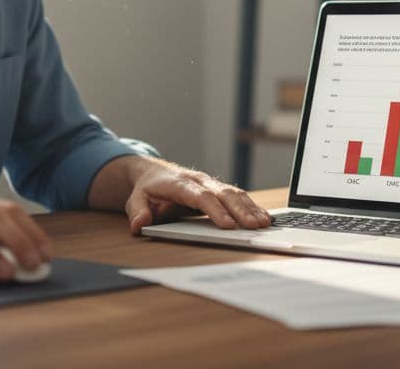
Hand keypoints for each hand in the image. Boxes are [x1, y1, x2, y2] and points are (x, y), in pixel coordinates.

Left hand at [121, 160, 272, 234]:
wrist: (152, 173)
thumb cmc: (147, 190)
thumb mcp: (135, 201)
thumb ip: (137, 213)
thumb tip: (140, 225)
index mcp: (180, 184)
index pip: (201, 196)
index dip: (216, 210)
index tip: (228, 225)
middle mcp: (199, 180)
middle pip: (223, 193)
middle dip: (241, 210)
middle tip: (255, 226)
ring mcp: (210, 183)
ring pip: (234, 193)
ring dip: (250, 208)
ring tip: (264, 223)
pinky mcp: (217, 189)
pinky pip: (237, 196)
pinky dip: (251, 206)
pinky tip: (263, 217)